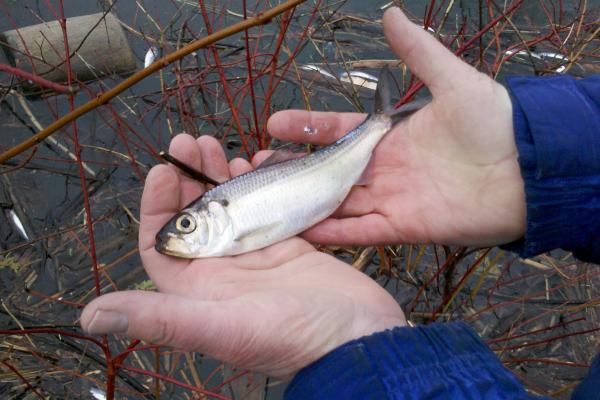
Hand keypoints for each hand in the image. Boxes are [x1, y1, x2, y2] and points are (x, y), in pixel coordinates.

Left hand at [80, 134, 405, 377]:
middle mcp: (222, 272)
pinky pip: (262, 208)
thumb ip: (162, 319)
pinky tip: (253, 163)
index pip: (161, 244)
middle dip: (188, 178)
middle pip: (194, 218)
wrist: (357, 340)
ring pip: (228, 208)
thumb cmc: (292, 338)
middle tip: (190, 141)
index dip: (156, 206)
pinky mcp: (287, 246)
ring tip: (217, 145)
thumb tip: (91, 317)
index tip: (162, 169)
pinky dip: (255, 185)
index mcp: (199, 290)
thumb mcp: (224, 328)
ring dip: (219, 176)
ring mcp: (256, 257)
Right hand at [267, 7, 525, 247]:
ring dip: (306, 204)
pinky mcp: (403, 227)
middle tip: (259, 169)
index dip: (306, 127)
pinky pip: (361, 232)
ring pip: (339, 204)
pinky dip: (334, 234)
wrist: (528, 168)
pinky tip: (303, 231)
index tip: (274, 123)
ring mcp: (392, 199)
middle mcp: (385, 169)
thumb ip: (419, 52)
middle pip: (330, 171)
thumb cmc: (495, 123)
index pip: (338, 131)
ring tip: (270, 203)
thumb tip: (391, 12)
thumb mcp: (454, 80)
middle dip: (295, 171)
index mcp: (391, 136)